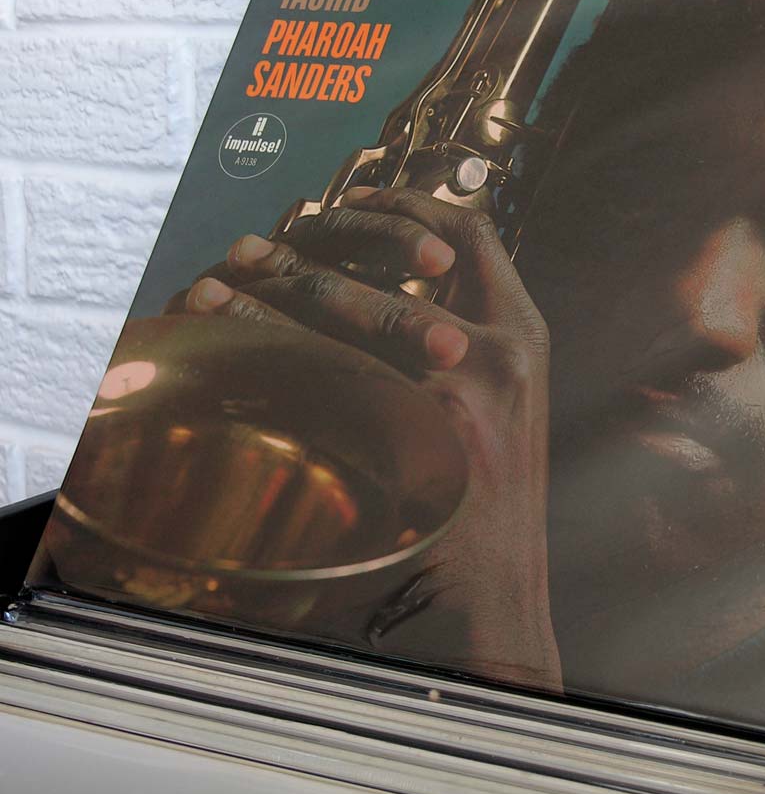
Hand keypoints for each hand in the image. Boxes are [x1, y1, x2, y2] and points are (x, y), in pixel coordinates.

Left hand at [177, 187, 560, 691]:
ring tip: (213, 286)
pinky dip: (262, 351)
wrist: (497, 597)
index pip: (471, 232)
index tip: (351, 197)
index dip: (405, 202)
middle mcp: (499, 352)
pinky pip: (320, 374)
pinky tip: (222, 348)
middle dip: (316, 241)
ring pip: (350, 311)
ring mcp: (457, 395)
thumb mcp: (499, 410)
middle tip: (251, 246)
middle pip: (398, 257)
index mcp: (523, 337)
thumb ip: (454, 350)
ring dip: (272, 289)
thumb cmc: (489, 506)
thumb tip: (379, 296)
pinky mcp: (409, 442)